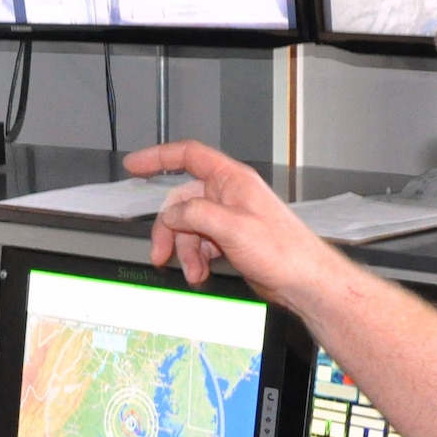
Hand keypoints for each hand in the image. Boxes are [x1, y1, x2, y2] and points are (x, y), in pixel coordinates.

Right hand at [129, 140, 339, 304]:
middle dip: (169, 230)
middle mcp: (229, 195)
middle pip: (182, 202)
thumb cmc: (283, 251)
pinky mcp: (232, 239)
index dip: (158, 157)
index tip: (134, 166)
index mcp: (231, 181)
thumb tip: (171, 214)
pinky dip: (196, 258)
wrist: (303, 280)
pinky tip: (202, 272)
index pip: (188, 156)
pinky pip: (201, 243)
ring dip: (185, 251)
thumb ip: (196, 214)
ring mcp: (230, 218)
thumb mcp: (233, 228)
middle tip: (161, 254)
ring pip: (189, 227)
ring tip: (193, 272)